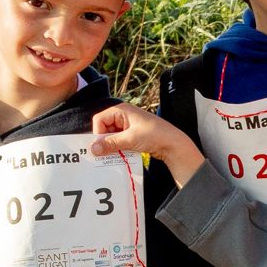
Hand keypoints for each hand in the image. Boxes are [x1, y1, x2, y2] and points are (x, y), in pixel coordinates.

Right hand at [88, 105, 203, 185]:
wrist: (174, 144)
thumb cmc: (154, 135)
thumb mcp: (130, 139)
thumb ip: (110, 143)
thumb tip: (93, 149)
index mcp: (121, 110)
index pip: (99, 119)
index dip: (97, 132)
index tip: (100, 146)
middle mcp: (123, 116)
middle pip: (104, 128)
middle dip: (104, 141)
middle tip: (104, 153)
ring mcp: (128, 126)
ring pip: (111, 136)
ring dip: (111, 146)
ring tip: (113, 155)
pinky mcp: (132, 135)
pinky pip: (119, 141)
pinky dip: (118, 148)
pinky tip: (120, 156)